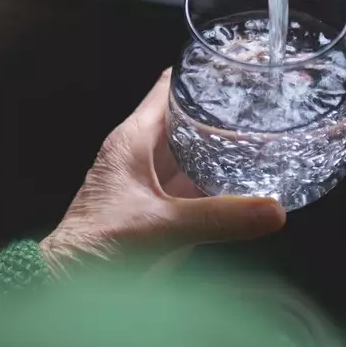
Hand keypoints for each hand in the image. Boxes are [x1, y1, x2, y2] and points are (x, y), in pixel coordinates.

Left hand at [40, 71, 286, 272]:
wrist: (72, 286)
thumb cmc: (98, 244)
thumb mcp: (162, 226)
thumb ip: (219, 218)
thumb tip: (274, 211)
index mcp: (133, 139)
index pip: (169, 88)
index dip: (200, 71)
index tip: (237, 60)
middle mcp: (144, 153)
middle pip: (188, 117)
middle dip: (224, 108)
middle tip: (268, 98)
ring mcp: (154, 182)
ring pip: (195, 151)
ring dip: (225, 144)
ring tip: (271, 131)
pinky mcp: (163, 210)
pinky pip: (197, 185)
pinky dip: (221, 180)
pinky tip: (252, 178)